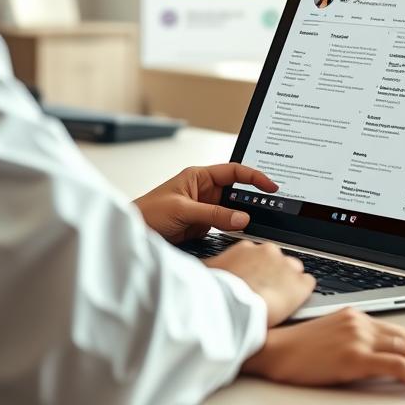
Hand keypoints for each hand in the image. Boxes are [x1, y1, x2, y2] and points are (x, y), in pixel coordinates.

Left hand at [133, 163, 276, 243]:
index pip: (233, 171)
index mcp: (199, 176)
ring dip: (243, 216)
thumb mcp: (183, 210)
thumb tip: (242, 218)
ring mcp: (204, 208)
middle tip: (271, 206)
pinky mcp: (202, 225)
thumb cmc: (148, 212)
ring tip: (259, 221)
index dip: (254, 176)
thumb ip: (214, 214)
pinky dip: (234, 228)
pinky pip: (224, 224)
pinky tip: (242, 232)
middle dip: (252, 198)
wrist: (133, 232)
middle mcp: (204, 190)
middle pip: (236, 191)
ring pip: (232, 209)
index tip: (271, 185)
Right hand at [206, 240, 315, 326]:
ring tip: (279, 299)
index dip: (257, 270)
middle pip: (277, 261)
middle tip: (264, 292)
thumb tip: (204, 269)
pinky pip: (308, 284)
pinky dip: (302, 293)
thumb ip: (210, 266)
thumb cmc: (216, 291)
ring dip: (288, 282)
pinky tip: (294, 302)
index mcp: (247, 247)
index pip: (258, 255)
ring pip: (294, 271)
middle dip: (273, 274)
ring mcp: (286, 267)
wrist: (232, 307)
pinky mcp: (300, 284)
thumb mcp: (206, 271)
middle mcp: (269, 252)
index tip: (253, 280)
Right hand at [242, 308, 404, 397]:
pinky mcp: (355, 355)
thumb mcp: (328, 340)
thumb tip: (377, 363)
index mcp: (353, 316)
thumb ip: (353, 343)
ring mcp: (358, 336)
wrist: (270, 350)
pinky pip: (398, 365)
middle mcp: (359, 321)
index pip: (397, 330)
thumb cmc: (292, 350)